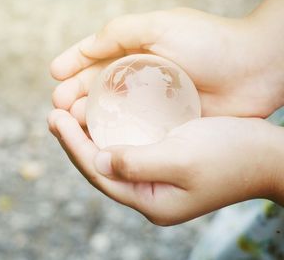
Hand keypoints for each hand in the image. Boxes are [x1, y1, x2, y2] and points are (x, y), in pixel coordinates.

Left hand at [48, 110, 283, 224]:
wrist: (267, 156)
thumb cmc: (231, 155)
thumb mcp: (182, 158)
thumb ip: (137, 163)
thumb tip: (99, 162)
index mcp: (150, 201)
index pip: (98, 173)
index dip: (73, 146)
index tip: (54, 118)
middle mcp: (149, 196)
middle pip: (100, 170)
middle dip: (75, 143)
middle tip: (53, 115)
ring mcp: (156, 183)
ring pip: (111, 161)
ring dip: (89, 139)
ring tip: (67, 117)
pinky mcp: (164, 167)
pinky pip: (127, 152)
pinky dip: (110, 136)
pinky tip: (100, 122)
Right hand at [50, 7, 283, 119]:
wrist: (256, 71)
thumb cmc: (210, 43)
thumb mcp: (160, 26)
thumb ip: (118, 33)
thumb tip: (81, 52)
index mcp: (133, 53)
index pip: (93, 61)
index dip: (71, 69)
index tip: (54, 80)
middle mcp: (136, 79)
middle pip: (95, 90)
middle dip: (72, 98)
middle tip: (57, 110)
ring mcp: (148, 105)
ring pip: (109, 114)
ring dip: (87, 120)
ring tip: (69, 126)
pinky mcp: (162, 125)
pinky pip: (130, 133)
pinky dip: (112, 137)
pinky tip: (98, 142)